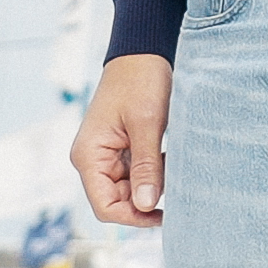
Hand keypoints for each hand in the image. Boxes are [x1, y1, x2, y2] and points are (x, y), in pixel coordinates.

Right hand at [74, 54, 173, 225]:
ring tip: (176, 171)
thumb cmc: (141, 80)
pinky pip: (136, 173)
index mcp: (89, 155)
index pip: (105, 206)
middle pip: (117, 201)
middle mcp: (92, 159)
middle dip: (146, 200)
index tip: (165, 214)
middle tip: (178, 191)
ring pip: (130, 189)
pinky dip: (155, 172)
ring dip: (153, 185)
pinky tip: (171, 161)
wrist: (143, 50)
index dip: (133, 217)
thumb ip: (146, 166)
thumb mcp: (147, 124)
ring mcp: (106, 154)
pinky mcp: (121, 148)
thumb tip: (146, 205)